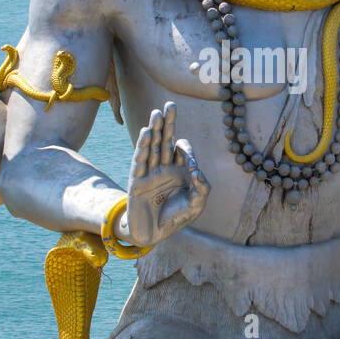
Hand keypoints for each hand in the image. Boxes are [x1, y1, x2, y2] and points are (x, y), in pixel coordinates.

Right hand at [122, 104, 208, 247]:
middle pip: (165, 139)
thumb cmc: (176, 218)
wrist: (154, 234)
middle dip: (168, 123)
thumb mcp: (197, 205)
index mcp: (179, 170)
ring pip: (152, 146)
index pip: (181, 150)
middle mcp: (164, 167)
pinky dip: (142, 146)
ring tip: (156, 113)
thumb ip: (202, 188)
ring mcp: (149, 172)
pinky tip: (145, 132)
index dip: (186, 149)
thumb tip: (197, 171)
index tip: (190, 164)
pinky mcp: (137, 180)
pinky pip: (140, 160)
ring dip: (154, 130)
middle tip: (170, 104)